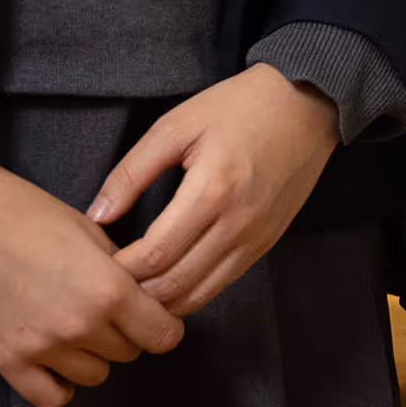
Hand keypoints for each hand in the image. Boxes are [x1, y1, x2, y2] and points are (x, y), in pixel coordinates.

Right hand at [0, 156, 184, 406]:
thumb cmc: (27, 213)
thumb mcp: (91, 231)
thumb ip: (122, 270)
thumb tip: (146, 297)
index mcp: (109, 289)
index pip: (164, 336)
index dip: (163, 324)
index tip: (153, 315)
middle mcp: (81, 326)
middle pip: (130, 353)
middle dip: (125, 333)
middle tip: (105, 309)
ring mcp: (42, 349)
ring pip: (95, 375)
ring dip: (92, 355)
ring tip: (73, 325)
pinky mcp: (7, 363)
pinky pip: (52, 398)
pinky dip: (58, 383)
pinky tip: (54, 357)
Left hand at [88, 63, 340, 316]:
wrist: (308, 105)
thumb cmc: (239, 107)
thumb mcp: (177, 125)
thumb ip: (132, 171)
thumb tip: (97, 214)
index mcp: (211, 191)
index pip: (154, 255)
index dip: (120, 270)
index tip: (98, 265)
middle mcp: (236, 224)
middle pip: (174, 285)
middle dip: (136, 293)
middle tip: (110, 283)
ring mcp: (255, 239)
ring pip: (199, 295)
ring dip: (162, 301)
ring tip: (135, 288)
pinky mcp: (266, 244)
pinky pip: (222, 284)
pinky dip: (190, 292)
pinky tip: (169, 281)